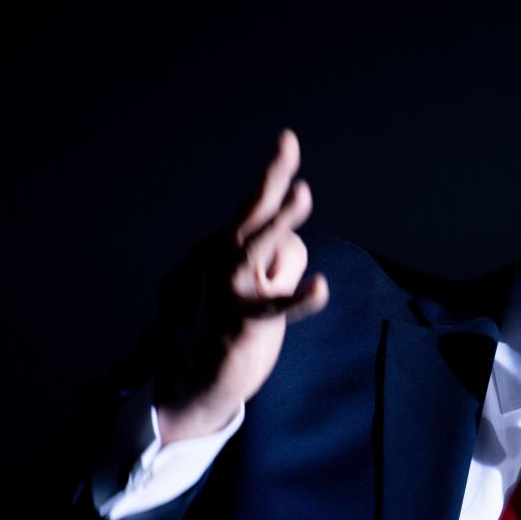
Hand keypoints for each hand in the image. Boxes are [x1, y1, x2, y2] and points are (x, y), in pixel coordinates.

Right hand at [154, 128, 328, 442]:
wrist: (199, 380)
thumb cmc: (234, 326)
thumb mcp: (262, 286)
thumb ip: (282, 259)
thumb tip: (298, 244)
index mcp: (230, 250)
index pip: (257, 206)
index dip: (274, 173)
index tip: (288, 139)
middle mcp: (225, 263)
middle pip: (253, 214)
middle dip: (271, 180)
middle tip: (287, 147)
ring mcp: (232, 290)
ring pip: (257, 247)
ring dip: (281, 220)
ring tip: (304, 193)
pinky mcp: (243, 322)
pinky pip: (275, 306)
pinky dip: (299, 297)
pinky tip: (322, 287)